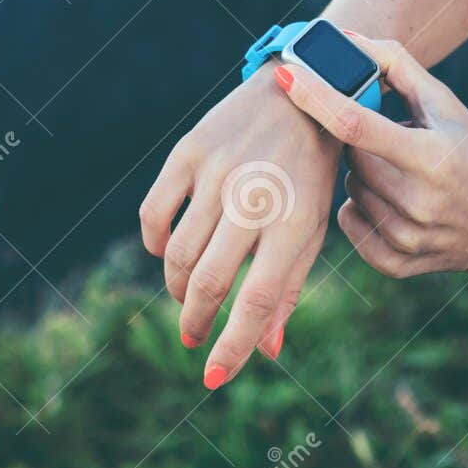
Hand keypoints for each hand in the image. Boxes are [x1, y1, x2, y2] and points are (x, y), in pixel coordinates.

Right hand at [139, 67, 338, 387]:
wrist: (305, 89)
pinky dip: (155, 244)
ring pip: (177, 254)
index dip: (232, 347)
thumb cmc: (312, 170)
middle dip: (196, 321)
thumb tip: (267, 350)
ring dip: (177, 288)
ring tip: (187, 298)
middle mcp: (254, 199)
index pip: (255, 302)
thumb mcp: (314, 225)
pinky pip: (153, 215)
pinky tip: (168, 253)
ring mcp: (217, 173)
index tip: (212, 377)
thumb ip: (289, 287)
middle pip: (208, 283)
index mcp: (295, 222)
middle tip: (194, 337)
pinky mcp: (189, 151)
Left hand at [276, 34, 467, 280]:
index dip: (317, 97)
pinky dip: (360, 208)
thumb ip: (397, 66)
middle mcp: (418, 201)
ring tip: (401, 174)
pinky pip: (349, 223)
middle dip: (360, 142)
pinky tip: (391, 202)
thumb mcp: (448, 106)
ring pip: (349, 189)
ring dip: (363, 175)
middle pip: (352, 157)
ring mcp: (406, 236)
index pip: (357, 125)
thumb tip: (347, 40)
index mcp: (432, 157)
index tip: (287, 74)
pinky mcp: (396, 261)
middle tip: (392, 141)